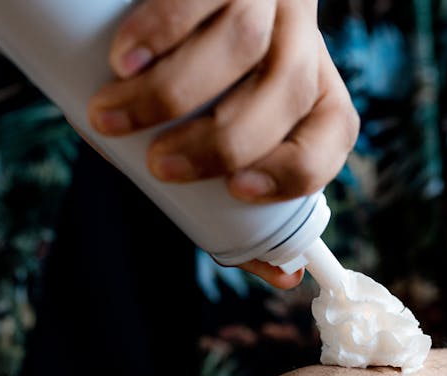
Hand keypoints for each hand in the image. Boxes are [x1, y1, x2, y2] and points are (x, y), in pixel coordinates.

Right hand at [86, 0, 358, 203]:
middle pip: (287, 92)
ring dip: (174, 93)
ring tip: (112, 116)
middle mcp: (298, 33)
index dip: (297, 169)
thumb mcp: (212, 129)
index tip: (237, 191)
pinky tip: (122, 57)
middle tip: (158, 165)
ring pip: (245, 42)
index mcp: (309, 83)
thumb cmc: (177, 80)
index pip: (334, 129)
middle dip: (221, 143)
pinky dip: (160, 31)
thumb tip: (286, 274)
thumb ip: (233, 190)